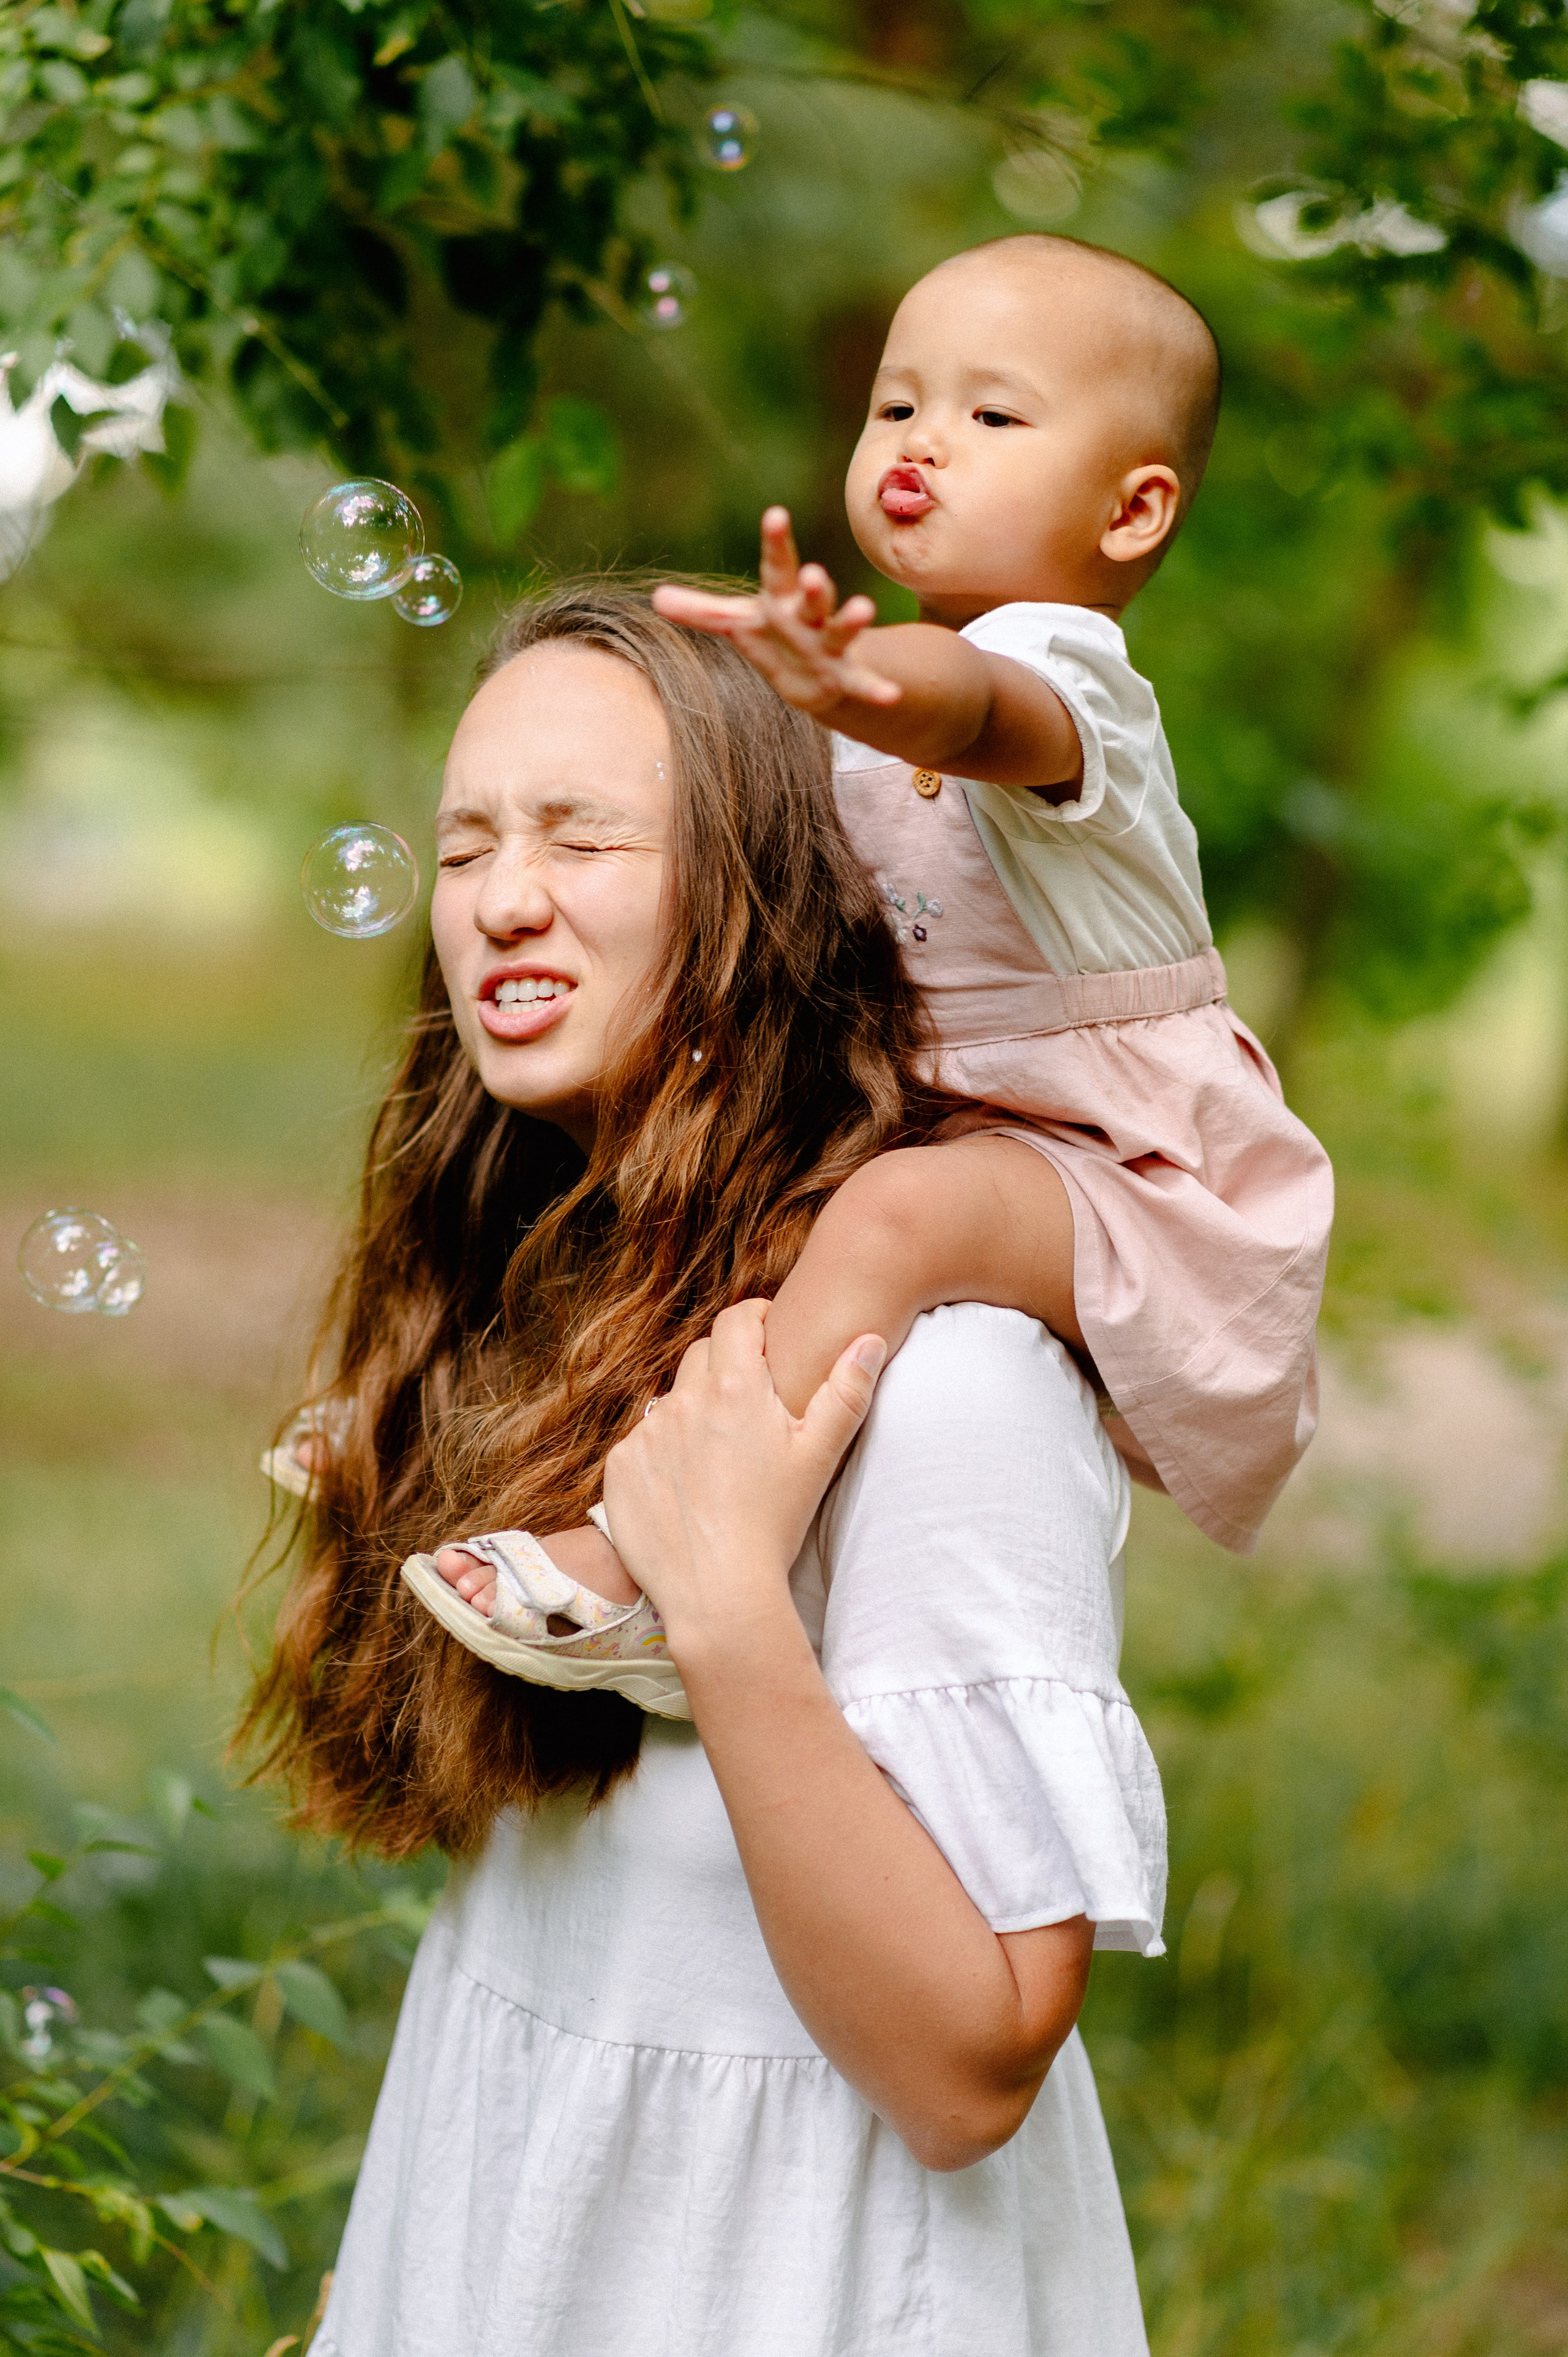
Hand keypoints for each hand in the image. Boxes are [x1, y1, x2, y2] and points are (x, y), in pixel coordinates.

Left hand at [603, 1300, 885, 1658]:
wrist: (717, 1592)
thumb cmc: (775, 1523)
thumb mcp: (820, 1455)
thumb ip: (847, 1391)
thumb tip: (868, 1340)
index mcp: (734, 1387)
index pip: (736, 1320)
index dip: (754, 1319)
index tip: (767, 1335)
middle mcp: (683, 1400)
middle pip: (702, 1356)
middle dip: (726, 1365)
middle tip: (751, 1402)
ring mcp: (646, 1433)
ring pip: (672, 1400)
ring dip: (694, 1412)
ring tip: (720, 1456)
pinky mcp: (620, 1468)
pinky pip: (642, 1443)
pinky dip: (663, 1453)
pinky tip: (687, 1487)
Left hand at [651, 508, 901, 718]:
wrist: (812, 675)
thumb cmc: (774, 637)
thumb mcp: (738, 623)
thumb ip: (700, 612)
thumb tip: (654, 597)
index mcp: (781, 599)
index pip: (776, 567)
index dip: (776, 543)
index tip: (775, 515)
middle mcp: (809, 616)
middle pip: (812, 596)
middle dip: (814, 585)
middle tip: (812, 573)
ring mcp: (830, 645)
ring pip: (842, 630)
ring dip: (852, 620)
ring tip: (864, 609)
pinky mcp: (844, 677)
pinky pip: (863, 683)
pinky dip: (877, 689)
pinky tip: (892, 696)